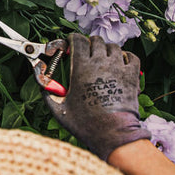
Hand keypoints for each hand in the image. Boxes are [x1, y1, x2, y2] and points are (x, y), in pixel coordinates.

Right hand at [43, 33, 149, 160]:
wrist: (114, 135)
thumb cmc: (86, 124)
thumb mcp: (60, 110)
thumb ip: (48, 94)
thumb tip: (42, 84)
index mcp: (81, 67)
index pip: (77, 40)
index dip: (73, 40)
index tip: (70, 45)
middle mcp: (100, 63)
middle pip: (96, 40)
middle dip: (89, 43)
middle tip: (86, 53)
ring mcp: (118, 68)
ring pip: (113, 47)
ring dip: (106, 50)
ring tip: (102, 60)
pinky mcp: (132, 76)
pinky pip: (131, 57)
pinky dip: (126, 57)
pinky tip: (120, 64)